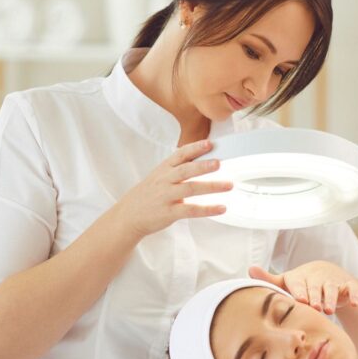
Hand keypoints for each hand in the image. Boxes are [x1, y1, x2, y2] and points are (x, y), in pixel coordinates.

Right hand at [114, 139, 231, 237]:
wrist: (128, 215)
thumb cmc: (148, 194)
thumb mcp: (159, 176)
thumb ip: (177, 168)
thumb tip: (202, 159)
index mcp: (164, 169)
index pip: (180, 155)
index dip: (195, 148)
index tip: (209, 143)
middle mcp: (165, 181)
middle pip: (185, 170)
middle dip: (203, 165)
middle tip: (219, 162)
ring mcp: (166, 197)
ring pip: (190, 189)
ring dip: (211, 186)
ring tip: (228, 185)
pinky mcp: (169, 213)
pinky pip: (191, 210)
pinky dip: (207, 209)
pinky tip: (221, 208)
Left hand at [248, 261, 357, 315]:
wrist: (327, 274)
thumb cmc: (301, 283)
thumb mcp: (286, 281)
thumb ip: (269, 279)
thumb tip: (250, 269)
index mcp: (300, 277)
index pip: (298, 283)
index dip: (299, 290)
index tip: (299, 299)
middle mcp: (317, 277)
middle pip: (315, 286)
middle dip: (315, 296)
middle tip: (314, 307)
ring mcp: (333, 280)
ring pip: (332, 288)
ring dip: (332, 298)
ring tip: (329, 310)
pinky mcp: (347, 285)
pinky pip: (352, 289)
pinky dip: (354, 295)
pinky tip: (354, 303)